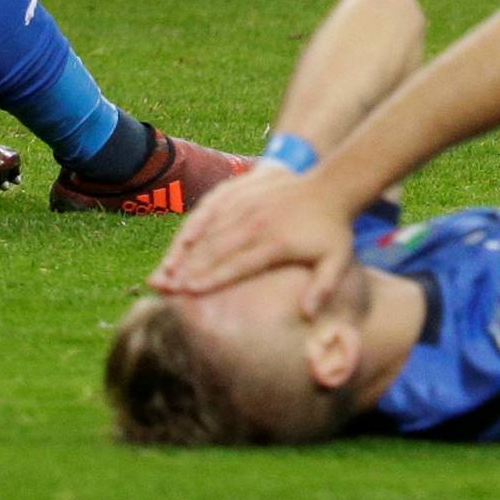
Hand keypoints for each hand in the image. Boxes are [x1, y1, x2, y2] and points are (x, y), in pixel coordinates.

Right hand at [150, 163, 351, 297]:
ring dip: (186, 250)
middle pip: (215, 249)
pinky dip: (197, 224)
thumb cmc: (333, 229)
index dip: (210, 279)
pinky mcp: (246, 192)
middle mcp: (258, 222)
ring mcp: (250, 205)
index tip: (186, 292)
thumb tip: (308, 315)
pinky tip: (182, 239)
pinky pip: (215, 208)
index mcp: (275, 242)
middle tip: (162, 286)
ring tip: (165, 268)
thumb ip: (322, 287)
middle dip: (187, 269)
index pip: (236, 264)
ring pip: (211, 229)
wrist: (334, 184)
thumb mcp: (337, 259)